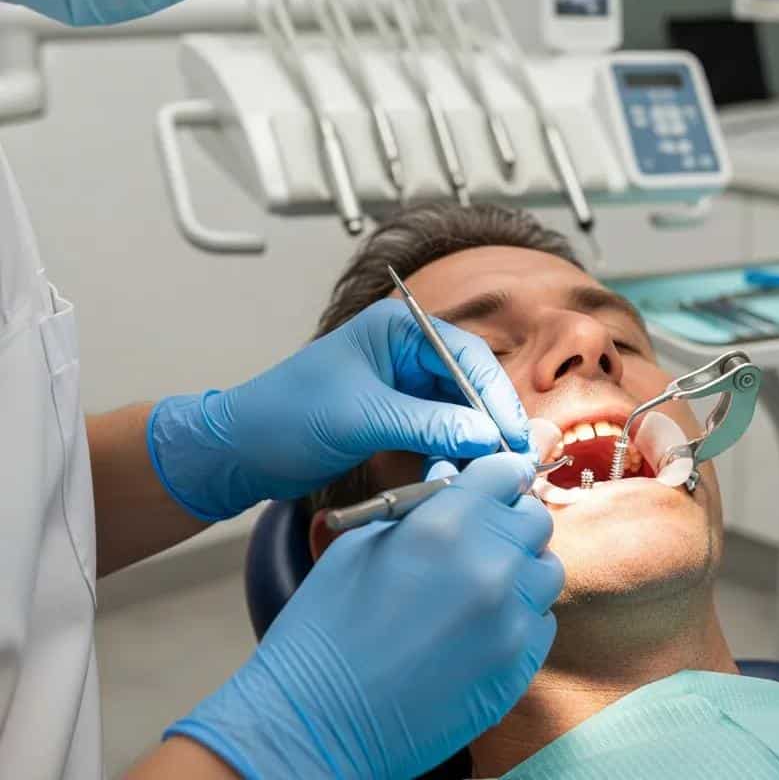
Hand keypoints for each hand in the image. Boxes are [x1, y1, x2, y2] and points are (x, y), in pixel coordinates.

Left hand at [147, 300, 529, 520]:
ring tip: (490, 474)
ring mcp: (403, 384)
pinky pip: (441, 431)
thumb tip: (487, 437)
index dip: (495, 396)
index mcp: (397, 329)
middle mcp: (406, 350)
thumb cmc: (286, 416)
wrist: (241, 451)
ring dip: (475, 440)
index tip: (513, 437)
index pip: (467, 355)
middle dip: (490, 420)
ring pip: (460, 410)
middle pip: (470, 383)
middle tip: (513, 461)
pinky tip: (461, 475)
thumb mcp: (362, 417)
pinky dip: (453, 452)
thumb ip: (429, 424)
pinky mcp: (397, 416)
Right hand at [167, 455, 562, 779]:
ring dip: (521, 568)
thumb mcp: (361, 542)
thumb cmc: (327, 625)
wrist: (318, 721)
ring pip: (546, 570)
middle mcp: (490, 565)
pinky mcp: (519, 667)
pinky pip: (542, 622)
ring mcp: (510, 619)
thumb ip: (420, 505)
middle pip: (534, 519)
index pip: (506, 471)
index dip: (499, 475)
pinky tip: (481, 626)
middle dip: (510, 520)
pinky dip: (520, 616)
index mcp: (446, 524)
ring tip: (480, 583)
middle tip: (481, 536)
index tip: (492, 485)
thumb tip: (452, 477)